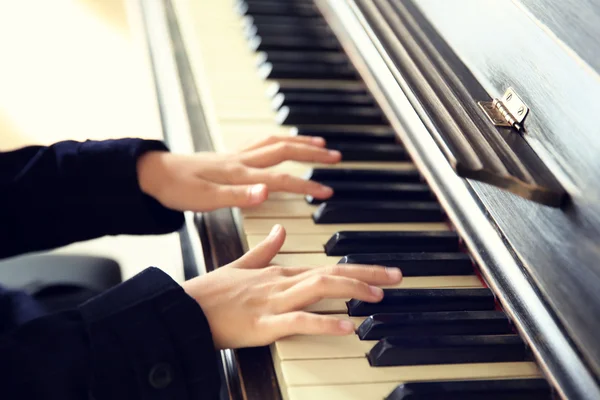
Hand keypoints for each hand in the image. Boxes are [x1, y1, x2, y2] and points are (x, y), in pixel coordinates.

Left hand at [137, 136, 340, 211]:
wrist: (154, 174)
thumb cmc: (178, 189)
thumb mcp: (206, 200)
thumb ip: (239, 196)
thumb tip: (267, 193)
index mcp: (240, 174)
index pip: (281, 178)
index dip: (306, 184)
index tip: (327, 191)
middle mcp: (242, 161)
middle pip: (285, 151)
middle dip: (312, 154)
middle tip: (335, 157)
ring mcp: (236, 156)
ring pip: (275, 142)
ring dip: (299, 142)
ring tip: (319, 144)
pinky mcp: (230, 156)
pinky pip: (261, 142)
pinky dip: (279, 139)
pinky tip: (284, 142)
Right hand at [182, 225, 402, 348]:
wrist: (184, 309)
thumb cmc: (212, 292)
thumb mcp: (241, 265)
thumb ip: (265, 249)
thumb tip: (281, 230)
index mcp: (279, 272)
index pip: (325, 267)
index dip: (356, 269)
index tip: (382, 272)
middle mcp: (281, 283)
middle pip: (330, 274)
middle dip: (367, 275)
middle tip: (397, 277)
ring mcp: (273, 302)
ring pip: (319, 290)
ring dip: (352, 291)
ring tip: (380, 295)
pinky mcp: (263, 325)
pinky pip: (298, 321)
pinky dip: (324, 322)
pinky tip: (347, 325)